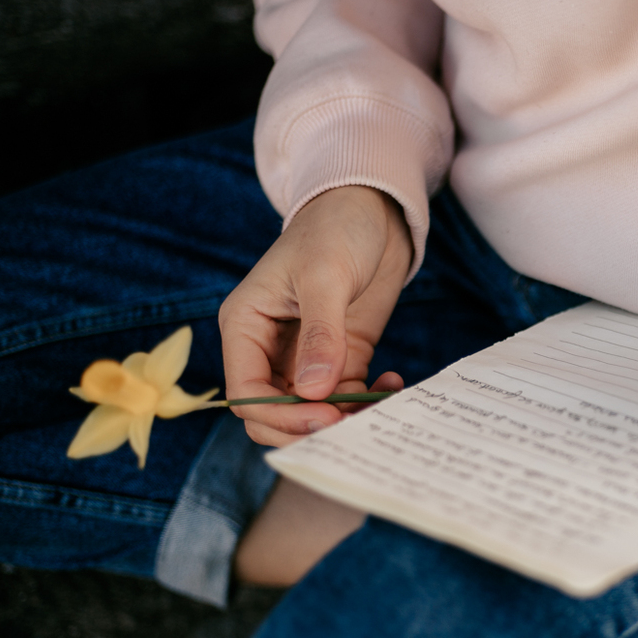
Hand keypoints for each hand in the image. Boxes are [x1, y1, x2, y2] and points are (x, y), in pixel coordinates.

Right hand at [219, 185, 411, 445]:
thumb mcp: (326, 277)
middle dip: (308, 427)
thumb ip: (321, 336)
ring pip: (310, 412)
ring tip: (380, 407)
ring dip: (343, 419)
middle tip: (352, 426)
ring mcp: (303, 357)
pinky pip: (344, 397)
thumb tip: (312, 392)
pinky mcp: (339, 357)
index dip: (281, 415)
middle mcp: (266, 348)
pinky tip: (393, 385)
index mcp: (245, 326)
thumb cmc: (336, 229)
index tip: (327, 416)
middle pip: (272, 413)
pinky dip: (366, 402)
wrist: (372, 210)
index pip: (247, 393)